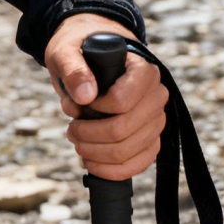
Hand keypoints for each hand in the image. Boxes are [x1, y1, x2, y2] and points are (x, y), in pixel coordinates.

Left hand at [45, 13, 166, 180]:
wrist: (96, 60)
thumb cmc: (82, 54)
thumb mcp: (68, 52)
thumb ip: (73, 69)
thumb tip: (85, 96)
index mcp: (144, 72)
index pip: (121, 102)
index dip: (94, 110)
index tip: (80, 104)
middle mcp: (156, 97)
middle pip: (122, 131)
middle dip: (88, 136)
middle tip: (71, 130)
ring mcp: (155, 121)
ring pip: (126, 152)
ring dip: (94, 154)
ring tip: (78, 142)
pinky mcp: (150, 141)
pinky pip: (136, 166)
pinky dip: (109, 170)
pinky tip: (91, 161)